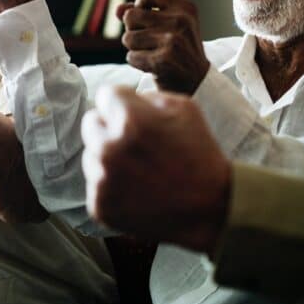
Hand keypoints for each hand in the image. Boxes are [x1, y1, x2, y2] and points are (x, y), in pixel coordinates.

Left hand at [82, 86, 231, 252]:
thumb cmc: (199, 154)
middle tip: (134, 142)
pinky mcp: (100, 205)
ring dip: (109, 158)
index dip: (121, 103)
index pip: (104, 95)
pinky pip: (96, 185)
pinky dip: (112, 187)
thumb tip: (124, 98)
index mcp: (129, 120)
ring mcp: (102, 179)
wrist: (212, 207)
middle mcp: (109, 148)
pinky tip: (136, 190)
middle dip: (109, 127)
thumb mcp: (184, 108)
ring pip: (91, 155)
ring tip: (140, 170)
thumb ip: (146, 96)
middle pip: (91, 123)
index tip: (131, 114)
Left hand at [116, 0, 208, 93]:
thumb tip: (118, 10)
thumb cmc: (177, 50)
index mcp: (184, 7)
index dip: (138, 5)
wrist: (197, 82)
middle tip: (150, 41)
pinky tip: (153, 66)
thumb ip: (140, 13)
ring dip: (134, 49)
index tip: (147, 19)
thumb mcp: (167, 25)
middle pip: (130, 15)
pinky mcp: (164, 60)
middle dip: (133, 30)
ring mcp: (173, 40)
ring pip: (128, 38)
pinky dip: (137, 63)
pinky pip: (131, 57)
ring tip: (152, 53)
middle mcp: (180, 20)